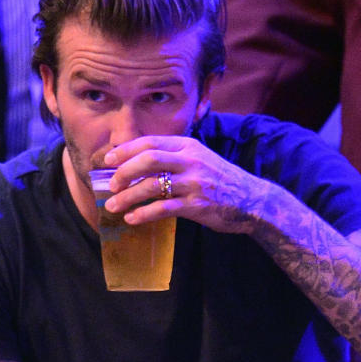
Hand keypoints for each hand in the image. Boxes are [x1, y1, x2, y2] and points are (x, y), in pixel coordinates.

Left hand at [103, 134, 268, 234]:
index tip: (108, 161)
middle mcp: (190, 160)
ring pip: (152, 186)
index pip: (150, 142)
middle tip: (111, 184)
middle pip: (148, 159)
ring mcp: (194, 183)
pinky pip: (163, 208)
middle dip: (124, 171)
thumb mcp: (200, 159)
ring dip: (128, 197)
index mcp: (188, 146)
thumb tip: (139, 163)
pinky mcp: (196, 205)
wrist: (252, 201)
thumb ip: (174, 158)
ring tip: (113, 206)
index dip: (125, 151)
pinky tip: (132, 219)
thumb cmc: (221, 181)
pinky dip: (144, 214)